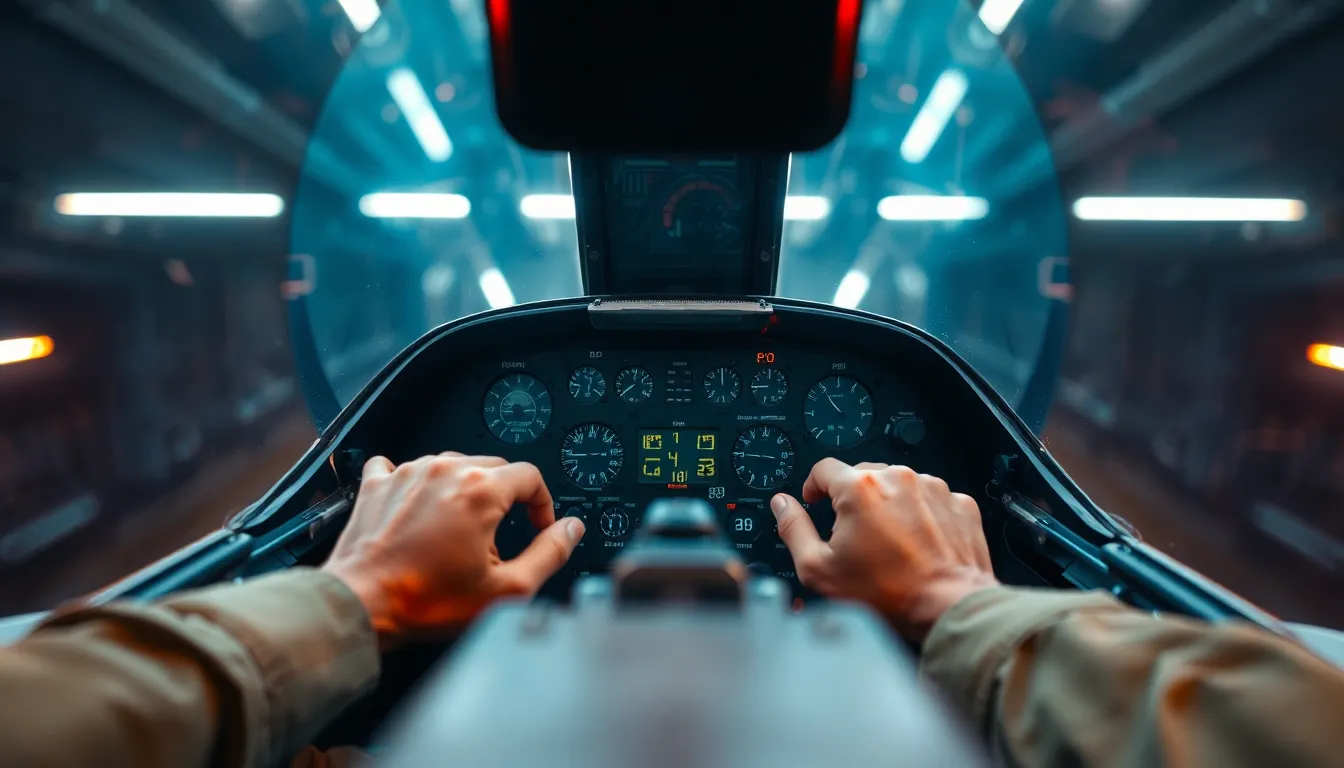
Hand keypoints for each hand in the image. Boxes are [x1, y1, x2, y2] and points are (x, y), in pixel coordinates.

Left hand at [323, 453, 584, 647]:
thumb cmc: (425, 601)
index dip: (542, 503)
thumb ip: (549, 553)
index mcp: (481, 490)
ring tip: (457, 533)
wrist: (362, 604)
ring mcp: (408, 472)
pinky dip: (416, 483)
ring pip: (452, 465)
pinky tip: (417, 507)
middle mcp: (445, 470)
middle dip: (504, 498)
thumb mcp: (506, 589)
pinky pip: (403, 466)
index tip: (538, 526)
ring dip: (463, 491)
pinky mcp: (378, 483)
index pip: (530, 476)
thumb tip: (570, 530)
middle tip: (497, 538)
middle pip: (493, 467)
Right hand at [771, 459, 997, 639]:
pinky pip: (930, 499)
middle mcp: (898, 478)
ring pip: (898, 486)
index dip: (814, 485)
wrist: (947, 607)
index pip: (823, 469)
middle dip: (853, 500)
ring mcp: (932, 488)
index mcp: (860, 488)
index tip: (815, 499)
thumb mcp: (819, 568)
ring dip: (889, 506)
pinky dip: (921, 515)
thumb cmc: (887, 593)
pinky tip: (917, 544)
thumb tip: (783, 505)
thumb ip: (793, 528)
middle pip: (862, 476)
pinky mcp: (958, 502)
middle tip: (854, 535)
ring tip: (890, 544)